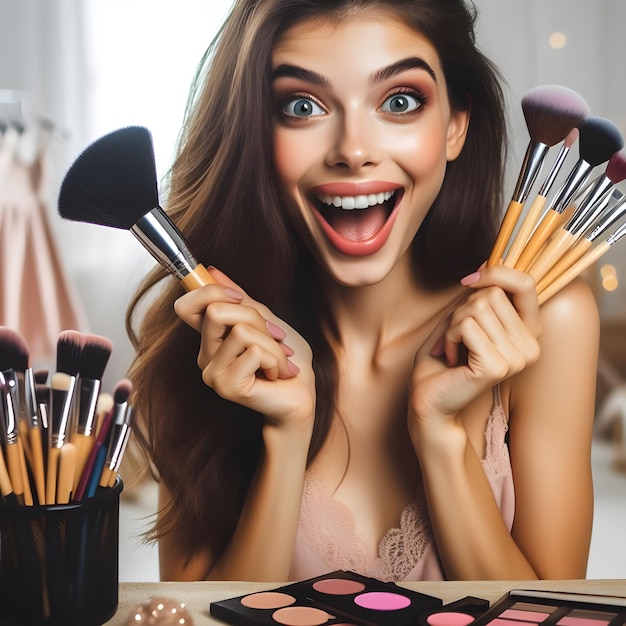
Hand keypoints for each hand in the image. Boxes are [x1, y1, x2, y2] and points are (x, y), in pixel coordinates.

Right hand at [173, 267, 314, 430]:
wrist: (302, 393)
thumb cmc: (287, 359)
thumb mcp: (266, 320)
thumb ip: (240, 299)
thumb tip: (212, 271)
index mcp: (211, 338)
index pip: (186, 306)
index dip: (210, 292)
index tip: (240, 298)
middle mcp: (205, 355)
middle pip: (216, 310)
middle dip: (256, 318)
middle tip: (275, 338)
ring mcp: (212, 372)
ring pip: (241, 331)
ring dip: (272, 343)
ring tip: (280, 361)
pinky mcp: (226, 386)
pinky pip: (254, 352)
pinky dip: (276, 359)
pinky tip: (277, 374)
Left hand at [410, 264, 540, 431]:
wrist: (429, 400)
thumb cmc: (443, 360)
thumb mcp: (464, 319)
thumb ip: (480, 295)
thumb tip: (488, 263)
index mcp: (528, 333)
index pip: (526, 284)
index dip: (496, 273)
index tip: (470, 281)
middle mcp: (530, 346)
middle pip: (492, 294)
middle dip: (462, 310)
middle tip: (456, 337)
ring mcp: (516, 358)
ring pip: (476, 308)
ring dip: (453, 325)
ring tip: (452, 348)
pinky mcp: (496, 365)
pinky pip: (466, 326)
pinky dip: (448, 337)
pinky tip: (449, 358)